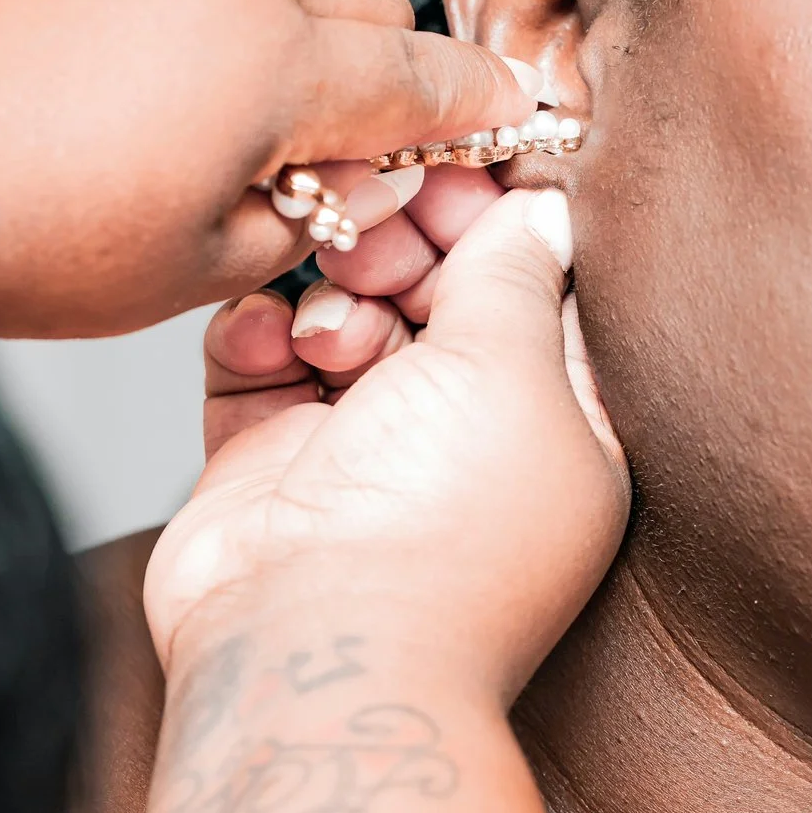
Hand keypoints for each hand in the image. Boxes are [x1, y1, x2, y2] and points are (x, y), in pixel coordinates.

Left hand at [0, 0, 534, 335]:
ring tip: (202, 117)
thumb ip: (294, 219)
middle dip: (375, 62)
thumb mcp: (180, 273)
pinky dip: (178, 2)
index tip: (500, 123)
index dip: (475, 110)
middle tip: (333, 147)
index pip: (426, 75)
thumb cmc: (2, 229)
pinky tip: (111, 75)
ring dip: (274, 26)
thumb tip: (334, 184)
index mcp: (280, 57)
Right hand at [150, 188, 626, 705]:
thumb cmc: (444, 531)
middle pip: (434, 291)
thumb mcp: (516, 370)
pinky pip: (256, 360)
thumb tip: (544, 206)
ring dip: (331, 295)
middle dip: (403, 247)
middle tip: (376, 234)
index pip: (535, 289)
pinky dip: (256, 337)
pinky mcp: (266, 459)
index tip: (453, 163)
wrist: (313, 649)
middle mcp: (460, 435)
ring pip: (341, 313)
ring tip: (330, 325)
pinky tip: (266, 345)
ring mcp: (360, 448)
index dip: (494, 219)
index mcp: (556, 425)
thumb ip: (519, 273)